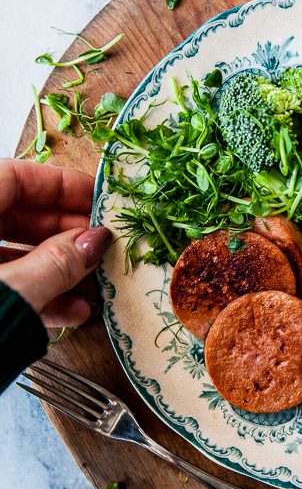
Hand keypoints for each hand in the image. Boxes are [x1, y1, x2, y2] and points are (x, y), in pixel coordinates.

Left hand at [0, 159, 110, 325]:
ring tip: (97, 285)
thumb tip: (96, 241)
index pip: (14, 176)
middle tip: (105, 247)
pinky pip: (6, 288)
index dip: (60, 184)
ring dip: (59, 271)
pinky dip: (38, 297)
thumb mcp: (11, 290)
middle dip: (67, 234)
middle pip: (18, 216)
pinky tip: (74, 313)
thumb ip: (54, 264)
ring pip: (15, 256)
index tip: (101, 200)